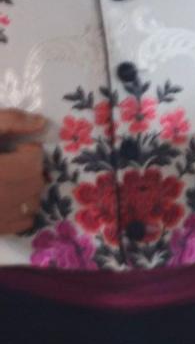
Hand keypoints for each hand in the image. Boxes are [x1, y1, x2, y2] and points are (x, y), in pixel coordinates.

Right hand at [0, 110, 46, 234]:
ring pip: (32, 202)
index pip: (34, 159)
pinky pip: (23, 222)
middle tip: (9, 161)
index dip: (26, 149)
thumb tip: (41, 123)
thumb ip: (10, 121)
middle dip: (29, 168)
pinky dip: (21, 210)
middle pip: (36, 181)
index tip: (12, 148)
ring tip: (7, 179)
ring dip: (28, 189)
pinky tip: (5, 199)